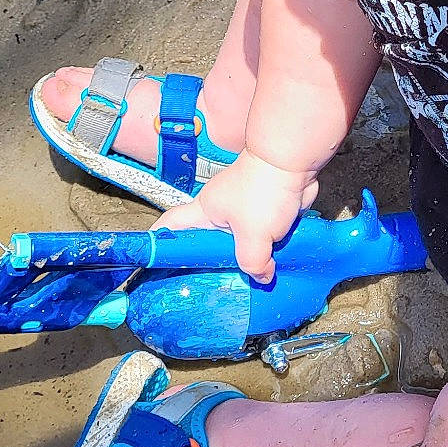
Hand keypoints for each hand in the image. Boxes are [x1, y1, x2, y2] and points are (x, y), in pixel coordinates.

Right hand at [156, 149, 315, 281]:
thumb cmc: (264, 186)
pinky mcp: (267, 211)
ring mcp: (244, 210)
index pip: (170, 225)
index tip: (153, 261)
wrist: (294, 161)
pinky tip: (276, 262)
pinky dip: (270, 248)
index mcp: (205, 211)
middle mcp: (221, 211)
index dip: (159, 241)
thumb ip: (253, 262)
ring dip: (248, 256)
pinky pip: (264, 236)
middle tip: (212, 284)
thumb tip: (261, 276)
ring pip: (239, 242)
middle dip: (211, 262)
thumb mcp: (253, 235)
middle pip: (207, 241)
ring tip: (250, 280)